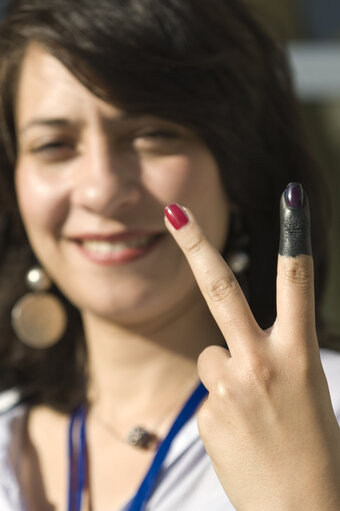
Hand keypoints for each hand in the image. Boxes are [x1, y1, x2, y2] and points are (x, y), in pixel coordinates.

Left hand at [164, 184, 339, 510]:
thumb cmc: (315, 450)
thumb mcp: (306, 391)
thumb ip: (270, 359)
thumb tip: (223, 349)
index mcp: (300, 355)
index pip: (297, 282)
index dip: (295, 235)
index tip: (291, 198)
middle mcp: (261, 363)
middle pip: (221, 290)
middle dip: (196, 245)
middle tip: (172, 211)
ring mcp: (228, 388)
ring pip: (211, 357)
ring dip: (226, 377)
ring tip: (253, 416)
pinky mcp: (205, 413)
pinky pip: (208, 392)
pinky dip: (222, 407)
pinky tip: (241, 435)